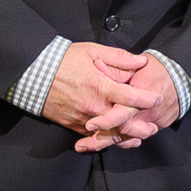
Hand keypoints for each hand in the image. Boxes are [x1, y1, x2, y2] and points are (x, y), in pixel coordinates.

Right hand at [44, 44, 171, 150]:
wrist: (32, 74)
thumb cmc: (62, 60)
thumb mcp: (91, 51)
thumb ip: (118, 57)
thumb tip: (140, 61)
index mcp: (99, 86)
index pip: (130, 96)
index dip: (146, 99)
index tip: (158, 98)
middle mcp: (92, 105)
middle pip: (122, 121)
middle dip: (140, 127)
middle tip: (153, 128)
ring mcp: (82, 118)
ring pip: (108, 133)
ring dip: (125, 137)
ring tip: (138, 138)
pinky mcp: (72, 124)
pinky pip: (92, 136)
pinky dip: (105, 139)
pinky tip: (115, 139)